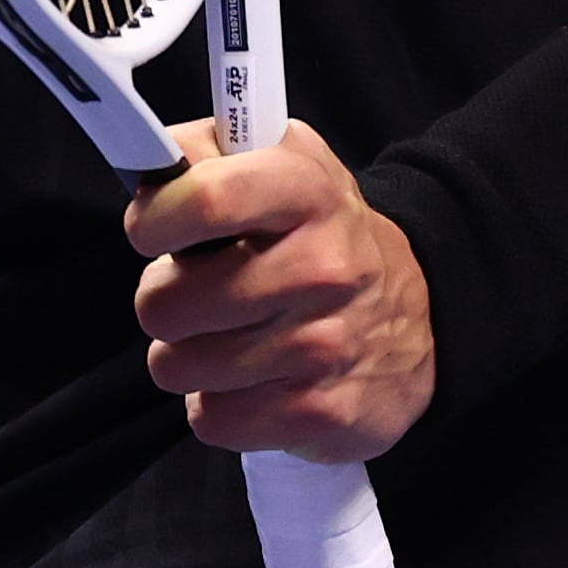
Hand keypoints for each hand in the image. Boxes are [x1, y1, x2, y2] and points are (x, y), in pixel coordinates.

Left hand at [124, 120, 435, 463]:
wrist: (421, 315)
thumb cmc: (322, 235)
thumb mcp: (285, 163)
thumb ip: (210, 150)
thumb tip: (146, 164)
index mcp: (306, 190)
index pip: (205, 199)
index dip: (153, 220)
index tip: (151, 231)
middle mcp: (321, 266)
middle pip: (166, 302)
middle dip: (162, 298)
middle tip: (195, 292)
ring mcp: (322, 345)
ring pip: (177, 365)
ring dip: (185, 355)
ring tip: (222, 336)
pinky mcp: (319, 412)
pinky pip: (211, 417)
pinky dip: (215, 404)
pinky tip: (246, 379)